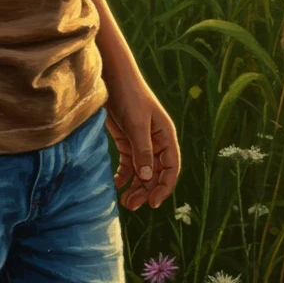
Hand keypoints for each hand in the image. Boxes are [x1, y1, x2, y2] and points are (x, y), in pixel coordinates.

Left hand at [103, 84, 180, 210]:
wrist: (112, 78)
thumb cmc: (129, 96)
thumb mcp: (137, 123)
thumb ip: (143, 150)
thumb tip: (148, 177)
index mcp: (166, 136)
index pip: (171, 168)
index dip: (164, 187)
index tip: (153, 203)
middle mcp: (156, 142)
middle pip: (155, 173)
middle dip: (146, 190)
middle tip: (131, 205)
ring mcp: (141, 142)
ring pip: (142, 171)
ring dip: (135, 186)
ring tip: (124, 201)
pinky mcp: (126, 140)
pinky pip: (129, 164)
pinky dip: (124, 175)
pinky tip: (116, 183)